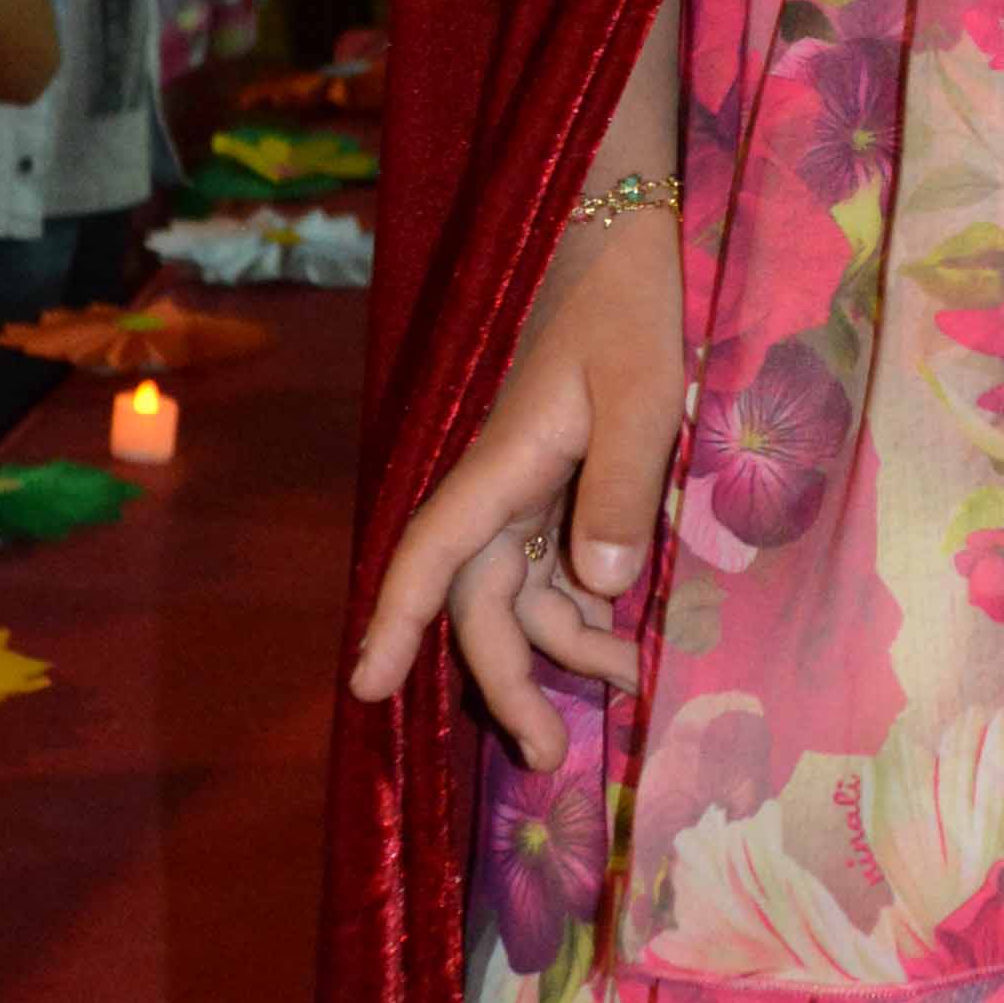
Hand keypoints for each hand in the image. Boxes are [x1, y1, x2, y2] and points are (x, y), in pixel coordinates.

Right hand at [350, 203, 686, 763]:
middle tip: (548, 757)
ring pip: (519, 596)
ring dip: (563, 650)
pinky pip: (552, 570)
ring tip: (629, 690)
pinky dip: (581, 611)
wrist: (618, 245)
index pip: (431, 558)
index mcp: (501, 467)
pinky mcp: (556, 488)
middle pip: (479, 605)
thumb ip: (623, 485)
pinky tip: (629, 637)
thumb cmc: (625, 308)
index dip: (394, 624)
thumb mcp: (641, 391)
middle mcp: (499, 489)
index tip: (362, 687)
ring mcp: (526, 491)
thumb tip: (598, 588)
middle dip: (508, 683)